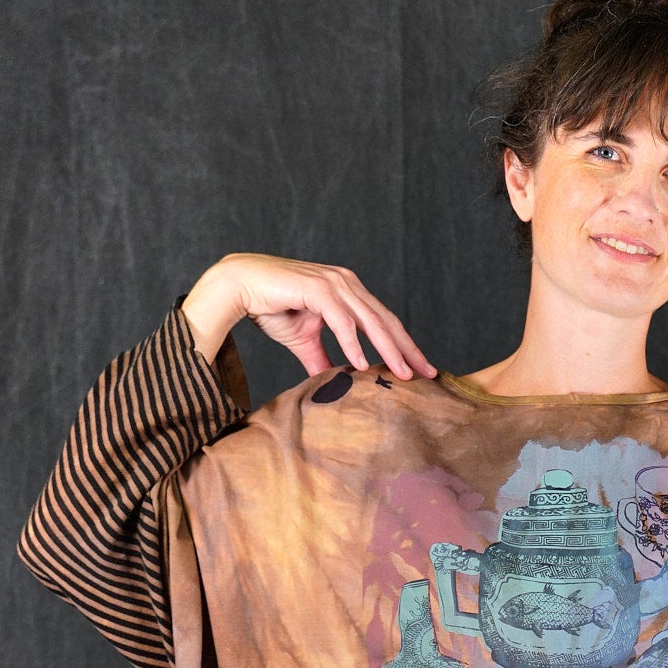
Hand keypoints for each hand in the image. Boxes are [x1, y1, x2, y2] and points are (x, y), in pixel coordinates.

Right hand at [180, 252, 435, 380]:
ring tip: (401, 374)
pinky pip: (341, 319)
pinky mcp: (316, 288)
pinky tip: (361, 363)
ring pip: (369, 320)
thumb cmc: (272, 307)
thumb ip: (323, 360)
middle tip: (428, 374)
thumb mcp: (305, 340)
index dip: (405, 346)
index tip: (423, 370)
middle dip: (408, 349)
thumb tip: (335, 384)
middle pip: (385, 321)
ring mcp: (333, 283)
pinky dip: (352, 342)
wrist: (239, 286)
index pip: (384, 322)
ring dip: (387, 349)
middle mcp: (346, 284)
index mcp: (349, 293)